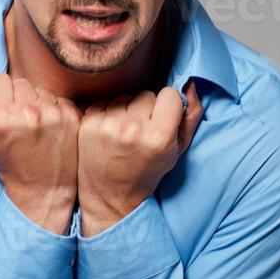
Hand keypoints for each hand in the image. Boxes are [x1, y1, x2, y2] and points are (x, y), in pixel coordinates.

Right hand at [0, 74, 79, 234]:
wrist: (42, 187)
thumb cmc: (7, 161)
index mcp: (2, 117)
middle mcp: (29, 112)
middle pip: (18, 82)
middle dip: (14, 96)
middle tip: (14, 118)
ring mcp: (53, 113)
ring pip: (38, 88)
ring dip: (33, 101)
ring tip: (31, 123)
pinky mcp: (71, 115)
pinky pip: (56, 97)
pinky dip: (50, 107)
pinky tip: (45, 126)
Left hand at [77, 80, 202, 236]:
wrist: (110, 195)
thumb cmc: (148, 171)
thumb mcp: (178, 150)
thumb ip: (190, 116)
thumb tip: (189, 83)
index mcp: (159, 136)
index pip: (169, 94)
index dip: (168, 107)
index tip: (162, 122)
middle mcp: (132, 129)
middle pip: (146, 94)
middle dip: (147, 108)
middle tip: (143, 131)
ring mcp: (107, 125)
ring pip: (125, 96)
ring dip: (127, 109)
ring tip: (126, 133)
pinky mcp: (88, 123)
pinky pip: (106, 102)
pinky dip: (109, 113)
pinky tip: (110, 132)